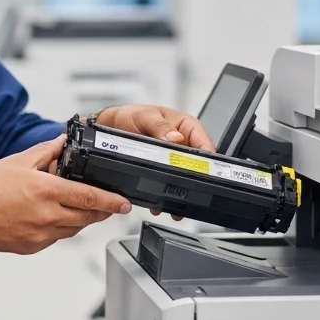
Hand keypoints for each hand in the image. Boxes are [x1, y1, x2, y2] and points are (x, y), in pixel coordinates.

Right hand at [0, 136, 132, 254]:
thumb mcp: (17, 162)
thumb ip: (45, 152)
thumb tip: (61, 142)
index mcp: (45, 191)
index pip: (89, 198)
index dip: (111, 201)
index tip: (124, 203)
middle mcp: (45, 216)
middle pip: (87, 217)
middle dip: (101, 211)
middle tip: (108, 204)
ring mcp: (39, 235)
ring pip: (73, 229)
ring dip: (81, 219)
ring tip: (77, 206)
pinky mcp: (32, 247)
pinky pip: (56, 238)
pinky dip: (61, 227)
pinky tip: (52, 216)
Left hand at [97, 105, 213, 219]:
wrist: (112, 127)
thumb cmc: (131, 116)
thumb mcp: (145, 117)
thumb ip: (160, 126)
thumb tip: (176, 138)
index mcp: (185, 126)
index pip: (204, 141)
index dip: (207, 157)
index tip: (204, 169)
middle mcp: (182, 143)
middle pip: (197, 164)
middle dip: (194, 178)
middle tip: (188, 188)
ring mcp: (173, 158)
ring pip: (185, 177)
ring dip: (180, 189)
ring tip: (173, 201)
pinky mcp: (163, 169)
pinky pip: (170, 183)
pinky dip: (166, 193)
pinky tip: (160, 202)